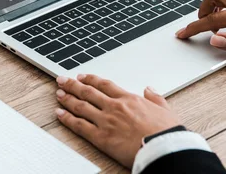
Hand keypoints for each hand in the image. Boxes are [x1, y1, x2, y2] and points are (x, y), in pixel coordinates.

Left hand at [55, 74, 179, 167]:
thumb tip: (149, 89)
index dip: (91, 79)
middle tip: (62, 80)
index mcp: (129, 99)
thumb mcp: (166, 110)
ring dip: (67, 98)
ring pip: (81, 106)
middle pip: (88, 92)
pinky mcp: (101, 137)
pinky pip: (79, 125)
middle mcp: (114, 107)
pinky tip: (59, 114)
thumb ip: (155, 98)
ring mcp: (106, 121)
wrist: (164, 148)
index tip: (82, 76)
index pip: (104, 85)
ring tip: (58, 93)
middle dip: (72, 84)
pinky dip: (67, 118)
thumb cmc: (167, 132)